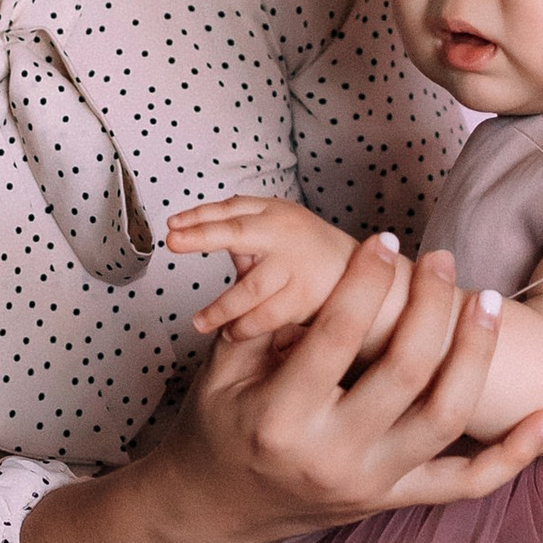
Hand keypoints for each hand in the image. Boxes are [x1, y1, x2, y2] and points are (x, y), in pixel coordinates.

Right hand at [18, 238, 542, 542]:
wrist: (218, 508)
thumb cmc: (221, 424)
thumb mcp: (221, 372)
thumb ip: (257, 318)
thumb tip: (284, 254)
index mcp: (282, 417)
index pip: (334, 337)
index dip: (364, 282)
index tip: (383, 238)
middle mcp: (333, 455)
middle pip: (405, 372)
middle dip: (430, 306)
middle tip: (441, 259)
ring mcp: (371, 484)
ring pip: (445, 418)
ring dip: (476, 356)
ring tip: (486, 302)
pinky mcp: (395, 501)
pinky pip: (467, 483)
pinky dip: (513, 455)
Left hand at [166, 193, 365, 343]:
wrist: (370, 277)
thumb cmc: (314, 254)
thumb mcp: (281, 234)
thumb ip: (245, 237)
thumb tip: (195, 233)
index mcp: (275, 213)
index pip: (231, 209)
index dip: (199, 216)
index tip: (171, 226)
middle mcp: (285, 232)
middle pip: (236, 233)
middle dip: (201, 236)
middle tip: (172, 242)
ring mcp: (296, 263)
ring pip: (247, 289)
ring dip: (220, 309)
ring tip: (200, 322)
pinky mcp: (305, 294)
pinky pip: (266, 316)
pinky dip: (245, 327)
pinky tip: (232, 333)